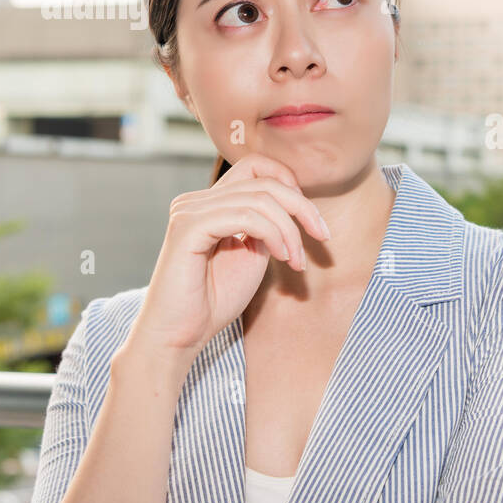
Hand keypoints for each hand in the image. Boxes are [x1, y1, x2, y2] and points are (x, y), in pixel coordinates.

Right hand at [128, 152, 331, 361]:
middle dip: (302, 207)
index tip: (313, 221)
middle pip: (264, 181)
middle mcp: (196, 200)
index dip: (291, 184)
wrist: (180, 336)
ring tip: (296, 260)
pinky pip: (244, 216)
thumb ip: (267, 225)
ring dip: (289, 230)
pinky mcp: (187, 227)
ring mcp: (189, 210)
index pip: (256, 166)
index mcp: (210, 203)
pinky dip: (273, 234)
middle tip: (322, 237)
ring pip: (259, 199)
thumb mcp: (253, 254)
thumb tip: (293, 201)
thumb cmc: (214, 301)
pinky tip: (282, 256)